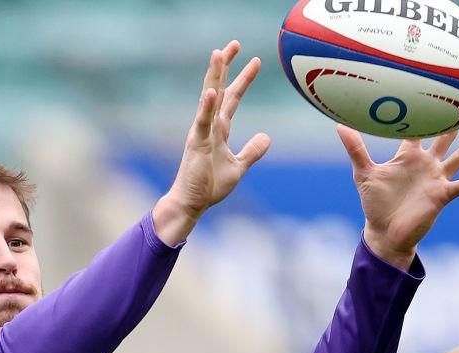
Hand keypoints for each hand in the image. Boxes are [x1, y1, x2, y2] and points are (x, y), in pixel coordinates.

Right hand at [154, 41, 270, 245]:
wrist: (192, 203)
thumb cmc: (209, 186)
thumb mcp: (239, 167)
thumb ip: (252, 151)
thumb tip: (267, 137)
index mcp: (219, 130)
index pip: (233, 98)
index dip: (244, 79)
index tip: (256, 60)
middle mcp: (209, 126)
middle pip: (219, 89)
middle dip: (226, 66)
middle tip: (234, 43)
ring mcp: (201, 132)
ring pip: (209, 98)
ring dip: (214, 76)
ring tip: (218, 53)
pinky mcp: (197, 143)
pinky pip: (202, 121)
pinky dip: (207, 106)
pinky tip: (212, 90)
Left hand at [337, 120, 458, 269]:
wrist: (383, 231)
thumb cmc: (374, 202)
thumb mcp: (363, 173)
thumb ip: (356, 149)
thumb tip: (339, 125)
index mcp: (407, 156)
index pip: (418, 130)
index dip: (423, 114)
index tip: (431, 92)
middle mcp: (426, 164)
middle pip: (445, 138)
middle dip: (456, 121)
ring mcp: (436, 179)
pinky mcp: (442, 196)